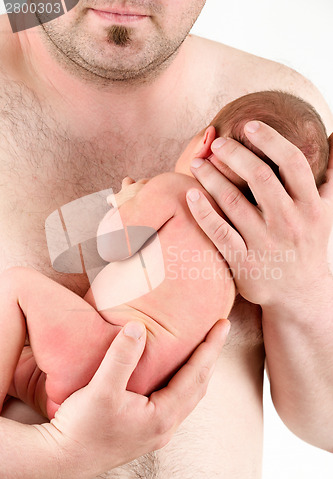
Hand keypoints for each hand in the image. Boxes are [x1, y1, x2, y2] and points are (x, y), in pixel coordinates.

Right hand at [34, 319, 229, 478]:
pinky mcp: (145, 431)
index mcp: (162, 416)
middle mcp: (165, 427)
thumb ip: (121, 357)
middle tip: (218, 331)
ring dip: (198, 371)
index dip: (210, 348)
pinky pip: (175, 402)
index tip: (222, 325)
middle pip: (198, 386)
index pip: (196, 375)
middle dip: (210, 357)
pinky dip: (183, 382)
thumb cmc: (82, 428)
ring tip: (202, 349)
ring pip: (188, 396)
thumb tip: (137, 327)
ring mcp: (156, 432)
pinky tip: (174, 374)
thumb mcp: (100, 390)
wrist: (63, 461)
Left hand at [186, 122, 332, 305]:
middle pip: (259, 176)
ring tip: (198, 163)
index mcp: (310, 206)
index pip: (291, 162)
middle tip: (217, 143)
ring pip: (233, 201)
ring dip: (212, 177)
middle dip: (235, 154)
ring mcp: (265, 243)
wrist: (298, 294)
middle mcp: (289, 222)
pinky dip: (203, 211)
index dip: (270, 139)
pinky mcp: (243, 262)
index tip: (249, 125)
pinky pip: (219, 232)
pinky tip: (191, 195)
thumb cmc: (308, 244)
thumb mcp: (326, 211)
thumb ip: (330, 175)